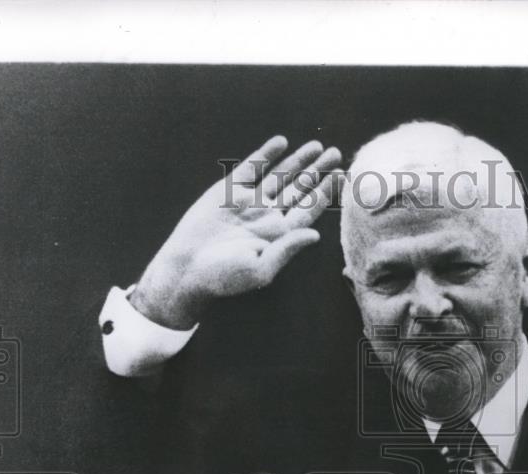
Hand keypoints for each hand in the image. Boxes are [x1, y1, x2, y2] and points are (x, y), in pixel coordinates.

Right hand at [130, 136, 342, 328]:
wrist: (185, 268)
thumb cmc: (223, 277)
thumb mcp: (260, 268)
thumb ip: (288, 250)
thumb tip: (316, 234)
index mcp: (280, 235)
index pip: (309, 209)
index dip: (326, 193)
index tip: (343, 176)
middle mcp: (268, 216)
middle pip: (300, 189)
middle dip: (318, 171)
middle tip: (337, 154)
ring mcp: (250, 201)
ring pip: (280, 175)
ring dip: (298, 160)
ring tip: (318, 146)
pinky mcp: (229, 190)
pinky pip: (252, 167)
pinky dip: (266, 154)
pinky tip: (281, 142)